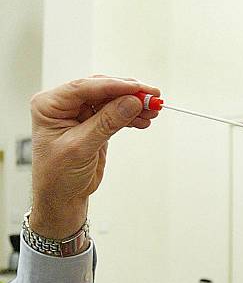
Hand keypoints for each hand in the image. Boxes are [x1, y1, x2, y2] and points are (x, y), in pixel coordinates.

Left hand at [29, 75, 159, 239]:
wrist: (62, 197)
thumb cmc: (58, 175)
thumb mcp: (81, 147)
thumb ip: (107, 122)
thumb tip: (131, 102)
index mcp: (50, 105)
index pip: (85, 87)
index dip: (114, 85)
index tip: (138, 88)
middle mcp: (64, 105)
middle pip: (102, 90)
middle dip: (129, 93)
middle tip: (153, 97)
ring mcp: (81, 113)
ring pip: (112, 100)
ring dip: (135, 104)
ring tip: (153, 111)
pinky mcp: (95, 123)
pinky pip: (117, 113)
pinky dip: (132, 116)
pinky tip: (144, 120)